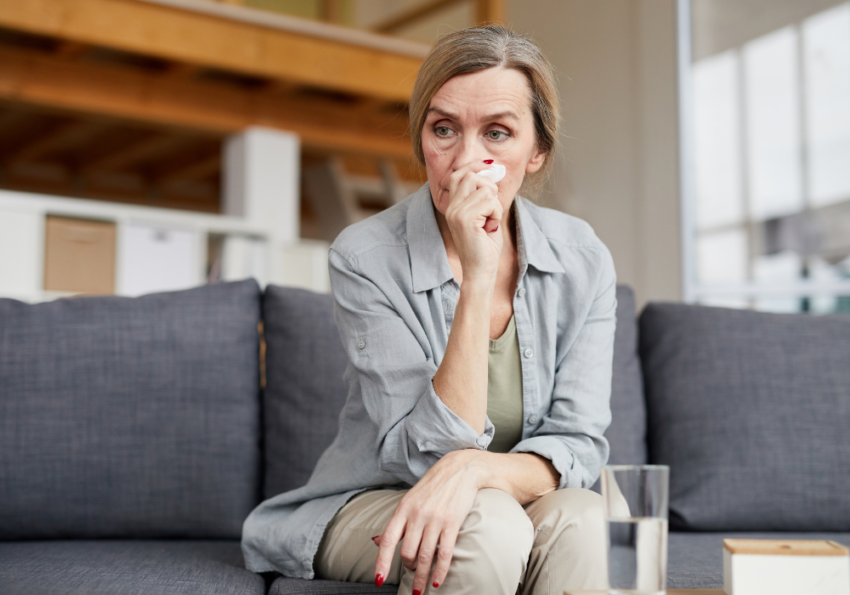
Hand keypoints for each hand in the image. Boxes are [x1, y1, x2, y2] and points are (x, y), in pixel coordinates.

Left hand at [372, 450, 486, 591]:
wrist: (460, 469)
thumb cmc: (433, 486)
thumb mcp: (409, 500)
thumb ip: (396, 523)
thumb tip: (376, 541)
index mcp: (403, 509)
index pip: (389, 539)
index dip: (382, 562)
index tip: (379, 580)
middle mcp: (417, 515)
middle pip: (407, 552)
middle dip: (408, 569)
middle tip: (412, 576)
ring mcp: (435, 519)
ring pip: (424, 557)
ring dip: (421, 577)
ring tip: (421, 589)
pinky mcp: (452, 523)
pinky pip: (444, 553)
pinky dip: (440, 571)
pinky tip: (437, 581)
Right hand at [445, 161, 503, 281]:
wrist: (480, 271)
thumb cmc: (485, 246)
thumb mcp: (484, 216)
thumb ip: (483, 196)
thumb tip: (492, 171)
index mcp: (452, 206)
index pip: (458, 174)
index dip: (475, 166)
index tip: (491, 167)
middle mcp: (451, 207)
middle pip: (471, 176)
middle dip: (489, 187)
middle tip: (493, 208)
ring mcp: (456, 213)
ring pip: (484, 189)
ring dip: (495, 204)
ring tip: (491, 221)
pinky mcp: (465, 219)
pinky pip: (490, 202)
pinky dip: (497, 213)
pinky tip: (491, 227)